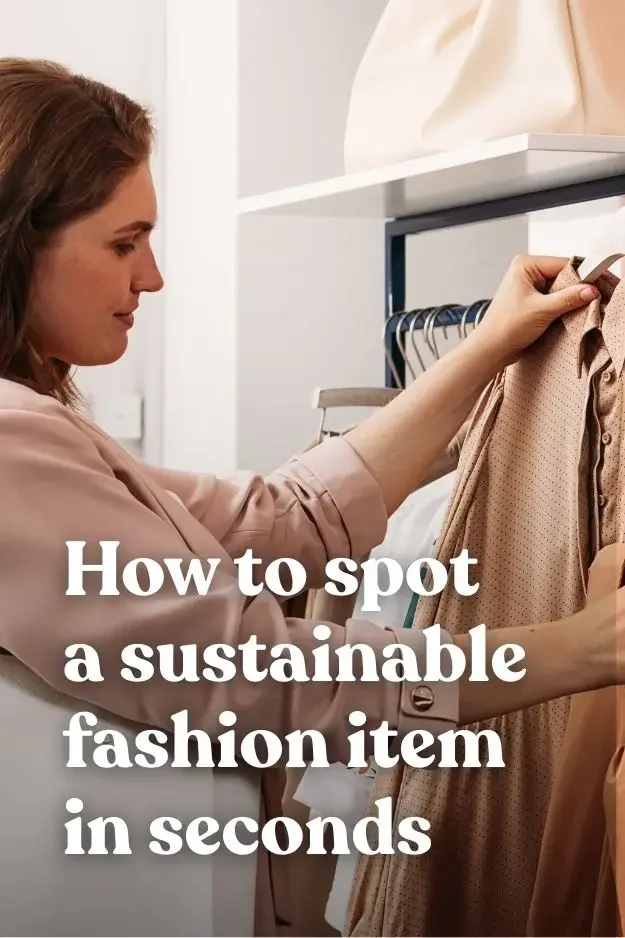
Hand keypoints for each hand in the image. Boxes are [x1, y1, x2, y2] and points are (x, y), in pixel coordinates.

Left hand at [474, 255, 598, 367]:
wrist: (491, 349)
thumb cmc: (506, 327)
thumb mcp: (542, 310)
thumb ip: (568, 298)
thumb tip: (591, 290)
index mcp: (525, 265)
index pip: (563, 264)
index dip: (580, 277)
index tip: (594, 288)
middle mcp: (526, 272)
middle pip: (562, 276)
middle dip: (574, 290)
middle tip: (587, 302)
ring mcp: (529, 287)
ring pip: (559, 289)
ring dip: (567, 300)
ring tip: (573, 311)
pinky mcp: (531, 301)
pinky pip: (553, 299)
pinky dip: (561, 307)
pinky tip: (564, 316)